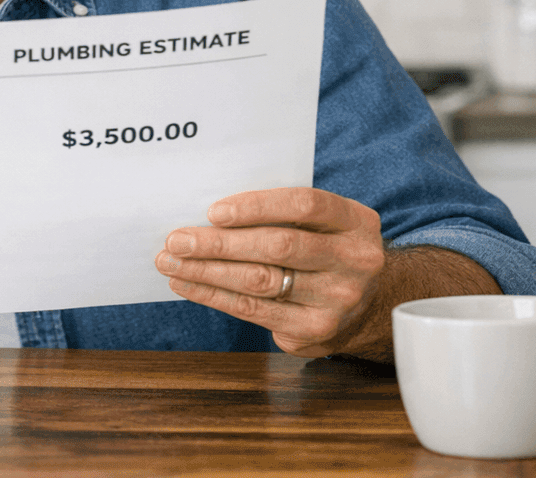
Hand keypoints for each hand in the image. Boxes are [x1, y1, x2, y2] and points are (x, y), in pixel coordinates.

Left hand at [155, 187, 385, 357]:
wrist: (364, 304)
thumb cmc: (323, 248)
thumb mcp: (320, 223)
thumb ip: (281, 212)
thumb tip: (209, 212)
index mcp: (356, 222)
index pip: (305, 204)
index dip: (257, 206)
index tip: (214, 211)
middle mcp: (354, 261)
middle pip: (278, 247)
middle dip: (219, 243)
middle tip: (176, 240)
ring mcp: (338, 300)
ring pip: (260, 281)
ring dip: (207, 271)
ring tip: (171, 262)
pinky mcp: (314, 330)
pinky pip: (253, 310)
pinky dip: (213, 295)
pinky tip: (187, 284)